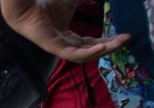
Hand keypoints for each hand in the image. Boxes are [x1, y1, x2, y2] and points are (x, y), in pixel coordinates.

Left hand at [0, 0, 128, 62]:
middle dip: (111, 46)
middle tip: (127, 40)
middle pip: (92, 51)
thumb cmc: (47, 2)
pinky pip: (73, 55)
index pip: (92, 43)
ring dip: (103, 51)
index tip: (125, 35)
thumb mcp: (75, 0)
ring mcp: (59, 47)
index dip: (109, 40)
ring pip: (85, 56)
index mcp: (69, 36)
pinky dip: (88, 53)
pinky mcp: (54, 47)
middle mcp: (65, 44)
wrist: (27, 4)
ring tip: (118, 44)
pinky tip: (102, 49)